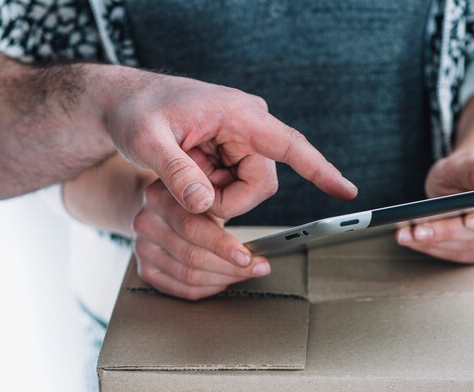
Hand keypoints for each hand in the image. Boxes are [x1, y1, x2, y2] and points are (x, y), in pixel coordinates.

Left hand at [95, 68, 356, 216]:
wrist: (126, 104)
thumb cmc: (136, 112)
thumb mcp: (147, 141)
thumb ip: (176, 172)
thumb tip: (203, 205)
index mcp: (237, 114)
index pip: (289, 144)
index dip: (320, 170)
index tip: (346, 190)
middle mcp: (246, 126)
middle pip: (260, 183)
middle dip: (226, 201)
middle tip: (188, 197)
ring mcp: (240, 140)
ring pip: (246, 189)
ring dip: (214, 196)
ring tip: (180, 178)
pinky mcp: (231, 152)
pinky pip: (232, 186)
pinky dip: (209, 192)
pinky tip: (187, 175)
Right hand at [133, 179, 270, 299]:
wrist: (159, 204)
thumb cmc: (191, 198)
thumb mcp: (205, 189)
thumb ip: (224, 206)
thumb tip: (257, 239)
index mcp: (160, 198)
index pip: (192, 228)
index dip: (223, 246)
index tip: (248, 257)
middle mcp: (146, 224)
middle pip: (192, 257)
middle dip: (232, 267)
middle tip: (258, 267)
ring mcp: (142, 249)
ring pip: (190, 276)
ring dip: (224, 278)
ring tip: (245, 273)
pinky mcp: (145, 270)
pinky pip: (183, 289)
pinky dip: (209, 288)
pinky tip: (224, 280)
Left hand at [396, 151, 473, 262]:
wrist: (466, 179)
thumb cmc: (469, 168)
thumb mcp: (470, 159)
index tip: (467, 221)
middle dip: (446, 233)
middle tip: (417, 231)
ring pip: (465, 248)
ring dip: (432, 243)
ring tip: (404, 235)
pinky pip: (455, 254)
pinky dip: (431, 247)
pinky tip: (411, 239)